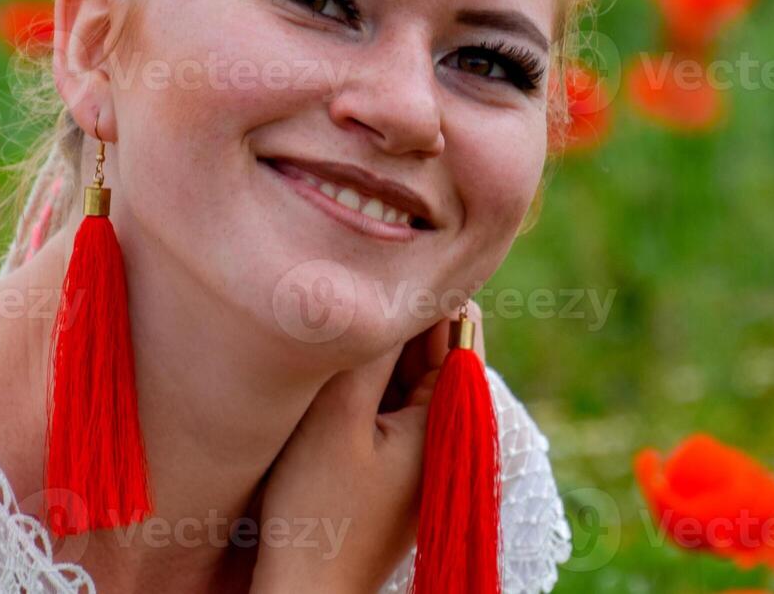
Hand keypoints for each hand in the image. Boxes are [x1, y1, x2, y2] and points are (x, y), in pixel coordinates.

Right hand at [250, 301, 486, 593]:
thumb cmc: (319, 510)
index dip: (412, 288)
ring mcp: (426, 445)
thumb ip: (370, 350)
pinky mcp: (399, 459)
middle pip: (430, 342)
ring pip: (405, 367)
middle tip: (339, 288)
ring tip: (327, 327)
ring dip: (372, 348)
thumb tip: (390, 287)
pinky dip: (365, 380)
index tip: (372, 263)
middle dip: (388, 317)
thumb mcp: (337, 415)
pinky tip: (328, 373)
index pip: (453, 320)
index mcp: (454, 412)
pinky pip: (390, 398)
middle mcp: (452, 426)